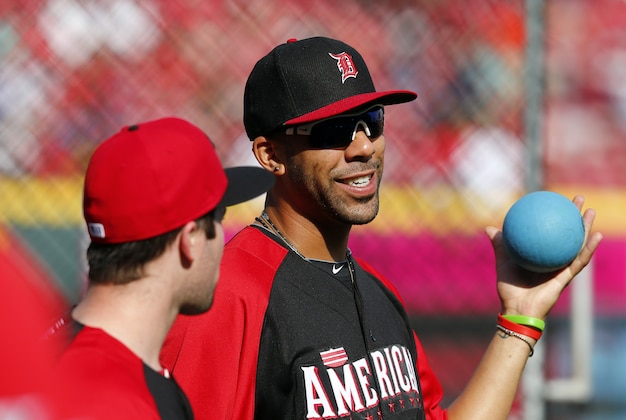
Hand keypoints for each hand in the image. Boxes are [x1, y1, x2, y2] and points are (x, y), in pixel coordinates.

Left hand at [485, 195, 602, 318]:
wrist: (516, 308)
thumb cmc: (509, 288)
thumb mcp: (503, 261)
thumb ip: (499, 245)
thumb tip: (489, 227)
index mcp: (542, 255)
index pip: (551, 231)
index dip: (555, 216)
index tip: (557, 200)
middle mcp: (555, 260)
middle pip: (567, 234)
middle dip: (574, 216)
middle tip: (579, 199)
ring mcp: (563, 268)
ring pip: (578, 244)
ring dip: (586, 228)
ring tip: (591, 212)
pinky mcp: (568, 277)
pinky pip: (580, 260)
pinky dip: (589, 248)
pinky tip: (596, 235)